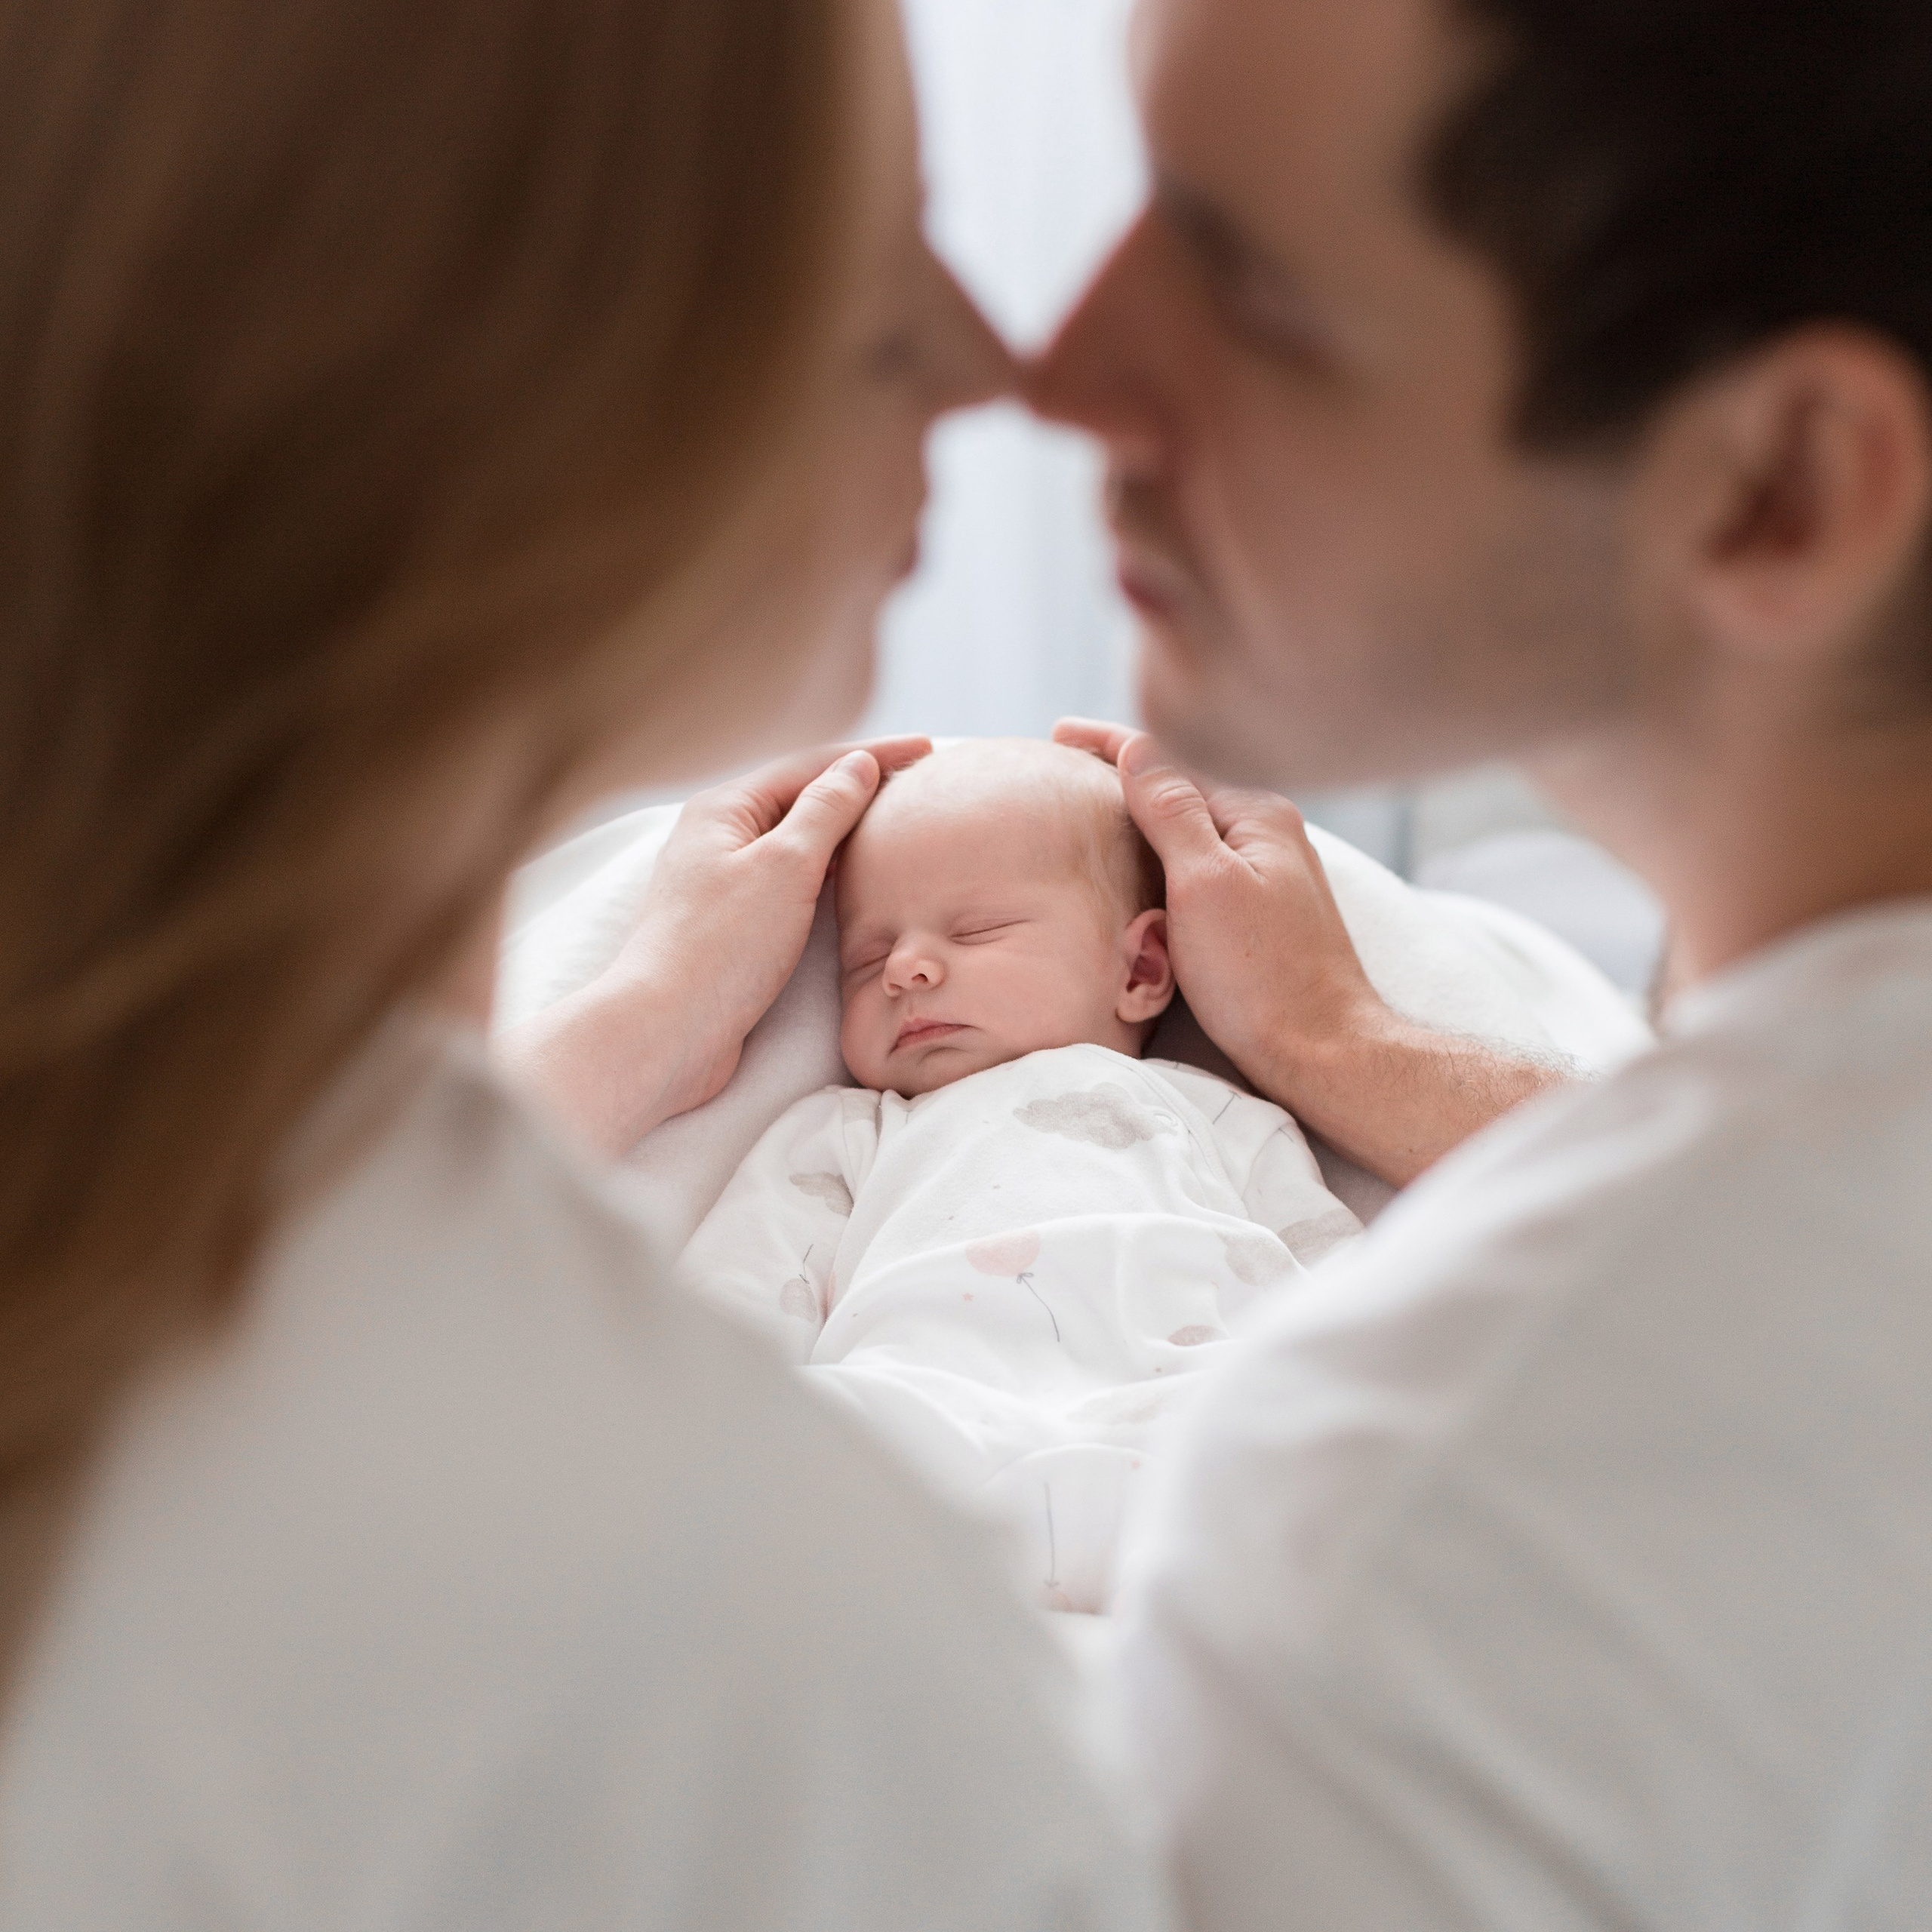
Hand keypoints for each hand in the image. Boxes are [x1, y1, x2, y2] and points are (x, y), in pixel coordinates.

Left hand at [503, 737, 928, 1152]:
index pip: (811, 765)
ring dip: (844, 832)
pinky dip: (826, 874)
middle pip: (800, 799)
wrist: (666, 1032)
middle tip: (918, 785)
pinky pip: (789, 884)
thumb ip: (825, 810)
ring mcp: (722, 884)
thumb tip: (856, 765)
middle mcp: (718, 838)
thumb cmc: (721, 948)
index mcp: (724, 810)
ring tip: (895, 827)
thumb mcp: (784, 865)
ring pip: (795, 844)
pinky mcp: (731, 928)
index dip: (872, 756)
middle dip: (858, 789)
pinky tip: (853, 882)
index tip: (928, 750)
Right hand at [1054, 719, 1569, 1180]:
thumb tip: (1137, 747)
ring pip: (1191, 829)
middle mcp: (1269, 834)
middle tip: (1064, 769)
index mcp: (1257, 814)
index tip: (1058, 734)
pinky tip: (1140, 867)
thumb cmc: (1261, 975)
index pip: (1170, 760)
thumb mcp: (1204, 884)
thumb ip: (1172, 811)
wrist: (1322, 1051)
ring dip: (1142, 817)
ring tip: (1092, 811)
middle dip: (1125, 776)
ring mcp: (1270, 873)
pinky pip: (1200, 864)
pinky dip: (1161, 857)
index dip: (1110, 745)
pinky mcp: (1264, 911)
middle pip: (1183, 788)